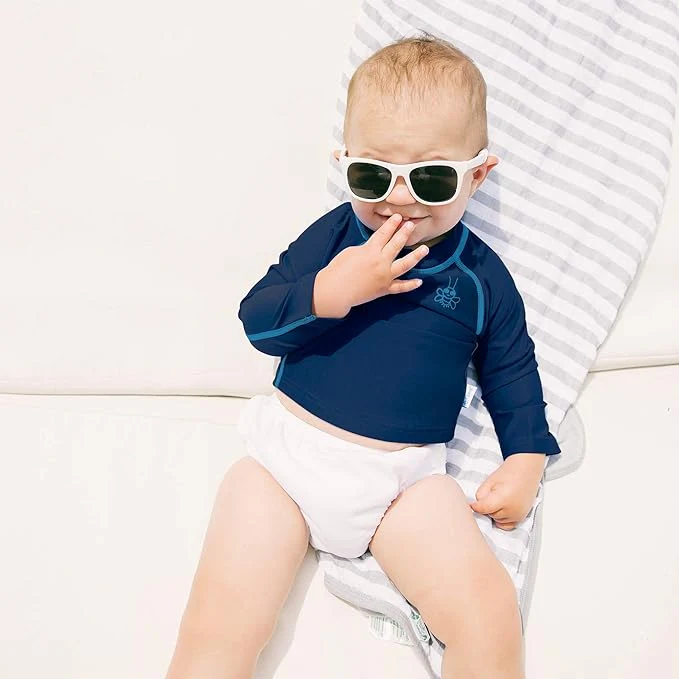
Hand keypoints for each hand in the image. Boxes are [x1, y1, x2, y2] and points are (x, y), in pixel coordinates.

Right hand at [313, 214, 428, 316]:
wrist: (335, 291)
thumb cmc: (338, 270)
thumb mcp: (351, 252)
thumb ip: (366, 248)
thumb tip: (374, 248)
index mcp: (370, 251)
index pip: (384, 233)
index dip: (391, 224)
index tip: (398, 217)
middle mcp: (381, 262)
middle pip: (397, 245)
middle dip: (405, 233)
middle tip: (412, 225)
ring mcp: (385, 276)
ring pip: (405, 265)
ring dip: (416, 256)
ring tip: (425, 249)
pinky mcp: (384, 289)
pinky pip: (400, 287)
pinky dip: (410, 285)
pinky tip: (420, 281)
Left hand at [469, 454, 545, 529]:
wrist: (525, 471)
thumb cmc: (507, 474)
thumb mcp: (489, 481)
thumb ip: (481, 495)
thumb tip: (477, 506)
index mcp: (503, 499)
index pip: (484, 509)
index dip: (475, 507)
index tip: (470, 504)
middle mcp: (512, 510)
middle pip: (490, 515)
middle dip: (486, 507)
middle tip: (491, 495)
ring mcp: (518, 515)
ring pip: (497, 520)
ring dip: (494, 513)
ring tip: (498, 499)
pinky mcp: (521, 518)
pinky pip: (506, 525)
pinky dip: (501, 519)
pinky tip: (501, 509)